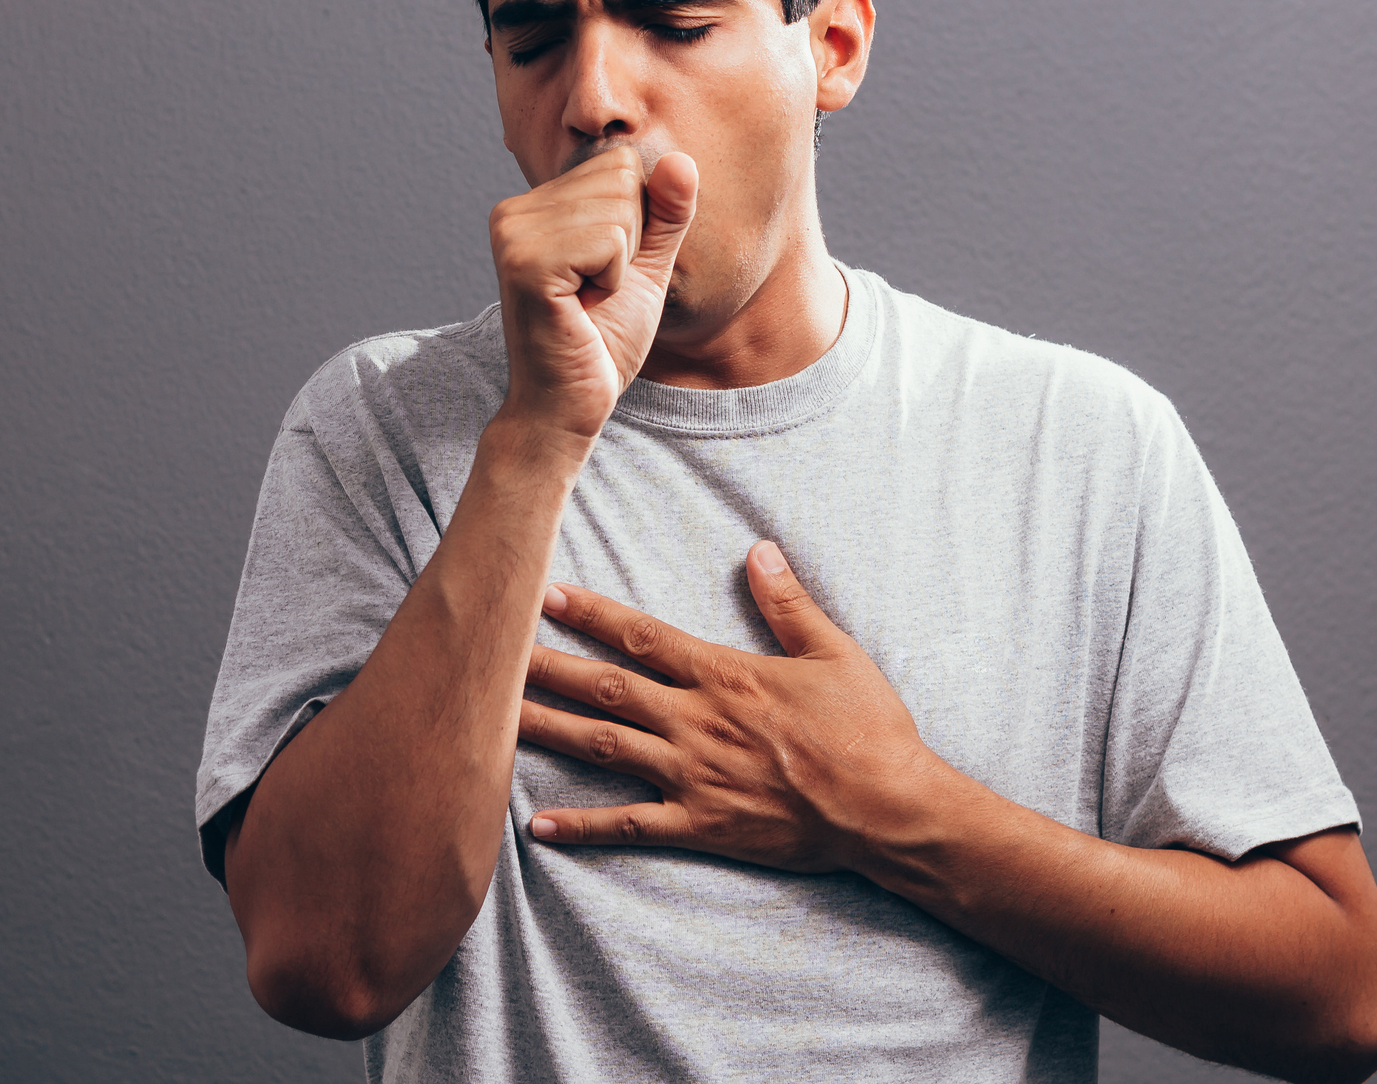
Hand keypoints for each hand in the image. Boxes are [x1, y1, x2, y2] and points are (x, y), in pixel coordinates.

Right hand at [490, 147, 697, 441]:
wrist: (569, 406)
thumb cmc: (602, 341)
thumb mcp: (646, 267)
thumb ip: (665, 213)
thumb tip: (682, 160)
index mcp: (534, 205)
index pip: (620, 163)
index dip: (635, 223)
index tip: (603, 273)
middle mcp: (513, 211)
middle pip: (621, 176)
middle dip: (630, 241)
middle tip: (595, 290)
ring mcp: (513, 234)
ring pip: (619, 207)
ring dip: (621, 264)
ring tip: (587, 299)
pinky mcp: (526, 262)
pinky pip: (610, 240)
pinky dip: (613, 279)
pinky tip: (582, 307)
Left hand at [518, 540, 940, 872]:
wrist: (888, 810)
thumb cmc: (868, 730)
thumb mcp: (835, 653)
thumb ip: (788, 602)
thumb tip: (758, 549)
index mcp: (724, 676)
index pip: (641, 636)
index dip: (589, 613)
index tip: (543, 593)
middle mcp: (697, 722)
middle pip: (605, 687)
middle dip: (544, 665)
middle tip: (489, 649)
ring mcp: (693, 777)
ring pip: (602, 747)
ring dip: (546, 729)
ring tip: (492, 717)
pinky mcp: (699, 826)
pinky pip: (629, 827)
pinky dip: (581, 828)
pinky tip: (536, 828)